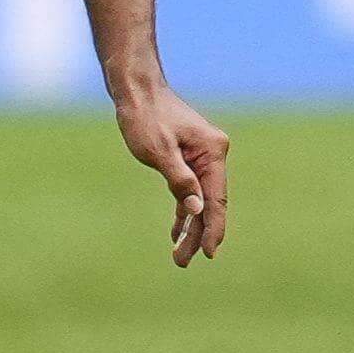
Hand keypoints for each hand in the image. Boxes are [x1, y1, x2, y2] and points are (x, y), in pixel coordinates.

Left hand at [113, 84, 230, 266]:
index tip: (208, 254)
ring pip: (199, 200)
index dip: (212, 228)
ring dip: (189, 227)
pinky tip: (177, 232)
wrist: (137, 89)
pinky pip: (190, 191)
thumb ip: (179, 180)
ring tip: (179, 257)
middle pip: (209, 203)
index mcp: (213, 152)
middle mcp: (213, 155)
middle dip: (198, 234)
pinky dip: (183, 211)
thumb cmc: (144, 117)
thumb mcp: (158, 151)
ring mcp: (202, 157)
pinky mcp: (188, 159)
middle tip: (183, 263)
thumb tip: (196, 209)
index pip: (216, 199)